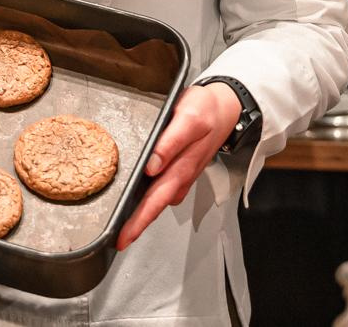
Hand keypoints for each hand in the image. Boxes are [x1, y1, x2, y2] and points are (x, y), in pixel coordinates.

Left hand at [114, 80, 240, 249]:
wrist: (227, 107)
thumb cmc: (207, 110)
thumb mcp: (188, 119)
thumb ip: (169, 143)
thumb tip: (152, 166)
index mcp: (182, 167)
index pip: (157, 199)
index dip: (140, 220)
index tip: (124, 236)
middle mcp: (182, 175)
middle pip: (157, 205)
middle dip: (138, 225)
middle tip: (120, 240)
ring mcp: (184, 175)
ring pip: (161, 200)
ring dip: (144, 214)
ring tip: (126, 226)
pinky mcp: (183, 169)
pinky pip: (165, 189)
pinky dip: (152, 199)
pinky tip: (140, 200)